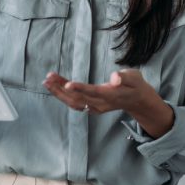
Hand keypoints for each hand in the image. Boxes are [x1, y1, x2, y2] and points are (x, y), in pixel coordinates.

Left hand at [44, 69, 174, 138]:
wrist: (137, 101)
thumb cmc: (135, 85)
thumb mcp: (135, 77)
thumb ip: (125, 77)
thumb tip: (115, 78)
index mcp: (111, 95)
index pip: (94, 92)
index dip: (80, 88)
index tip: (67, 84)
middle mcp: (101, 104)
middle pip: (79, 98)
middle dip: (62, 88)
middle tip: (49, 77)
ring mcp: (96, 108)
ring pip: (74, 102)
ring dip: (59, 93)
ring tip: (47, 80)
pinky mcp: (91, 108)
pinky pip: (75, 103)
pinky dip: (63, 96)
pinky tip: (54, 86)